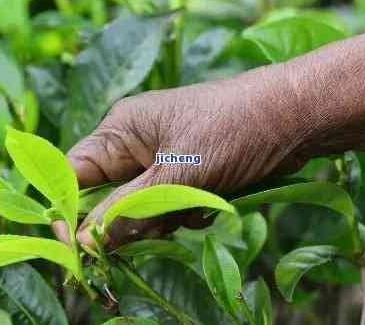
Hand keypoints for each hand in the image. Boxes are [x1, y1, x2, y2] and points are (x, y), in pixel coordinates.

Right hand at [53, 64, 313, 248]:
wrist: (295, 118)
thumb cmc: (236, 129)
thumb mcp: (181, 173)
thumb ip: (131, 209)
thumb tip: (83, 242)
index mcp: (122, 129)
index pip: (74, 173)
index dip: (69, 209)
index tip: (76, 246)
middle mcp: (137, 144)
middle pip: (109, 198)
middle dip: (131, 218)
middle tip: (158, 221)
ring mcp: (164, 160)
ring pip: (141, 210)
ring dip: (165, 218)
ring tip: (197, 203)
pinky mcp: (188, 175)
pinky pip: (169, 209)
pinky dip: (187, 214)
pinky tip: (212, 204)